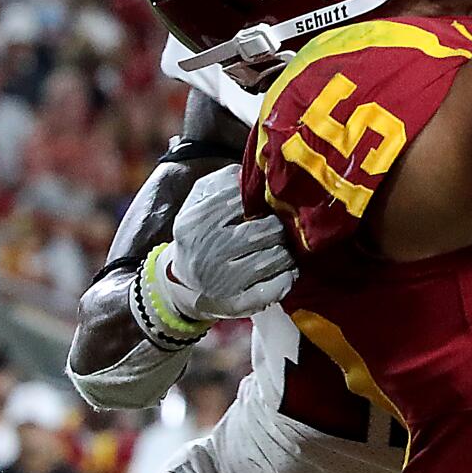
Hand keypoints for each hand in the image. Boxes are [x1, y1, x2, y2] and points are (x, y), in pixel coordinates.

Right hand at [155, 164, 296, 323]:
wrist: (182, 285)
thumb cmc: (198, 234)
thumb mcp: (197, 203)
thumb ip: (221, 181)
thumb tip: (248, 170)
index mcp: (195, 222)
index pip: (241, 199)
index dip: (261, 197)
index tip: (269, 200)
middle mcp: (209, 251)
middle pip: (265, 229)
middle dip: (279, 225)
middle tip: (284, 225)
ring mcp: (224, 280)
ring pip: (276, 257)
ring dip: (287, 250)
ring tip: (286, 246)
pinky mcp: (240, 302)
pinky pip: (277, 287)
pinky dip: (289, 276)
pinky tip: (287, 269)